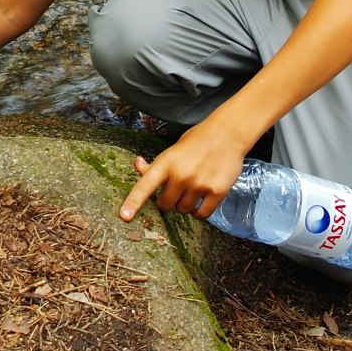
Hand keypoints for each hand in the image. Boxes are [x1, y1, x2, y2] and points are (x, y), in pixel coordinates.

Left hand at [118, 125, 249, 222]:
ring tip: (195, 187)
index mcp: (166, 163)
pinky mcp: (216, 192)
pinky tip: (203, 198)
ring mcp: (199, 184)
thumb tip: (138, 165)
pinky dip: (200, 211)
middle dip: (169, 201)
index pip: (145, 185)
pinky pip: (201, 214)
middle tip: (179, 188)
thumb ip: (156, 165)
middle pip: (165, 205)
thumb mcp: (172, 150)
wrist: (227, 133)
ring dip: (186, 204)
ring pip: (183, 210)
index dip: (133, 202)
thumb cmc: (196, 142)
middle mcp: (180, 175)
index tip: (124, 217)